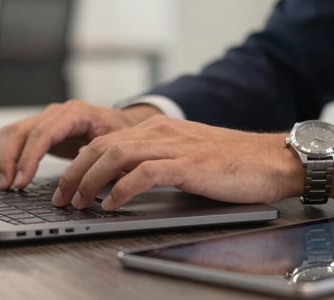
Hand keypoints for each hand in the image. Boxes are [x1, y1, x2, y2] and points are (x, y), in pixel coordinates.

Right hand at [0, 101, 160, 189]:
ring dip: (1, 158)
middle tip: (5, 187)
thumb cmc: (121, 134)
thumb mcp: (119, 144)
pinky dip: (3, 156)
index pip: (44, 133)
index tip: (21, 181)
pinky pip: (13, 138)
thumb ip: (103, 154)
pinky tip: (1, 175)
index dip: (29, 158)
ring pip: (11, 133)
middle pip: (21, 131)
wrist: (121, 124)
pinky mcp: (39, 129)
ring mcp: (45, 119)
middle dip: (9, 160)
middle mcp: (57, 113)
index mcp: (76, 113)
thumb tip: (83, 164)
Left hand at [51, 115, 307, 210]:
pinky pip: (144, 174)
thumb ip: (156, 161)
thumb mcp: (186, 154)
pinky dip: (121, 189)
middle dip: (75, 172)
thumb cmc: (233, 162)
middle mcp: (161, 132)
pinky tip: (112, 205)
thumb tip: (124, 182)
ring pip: (116, 156)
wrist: (271, 159)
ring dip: (91, 181)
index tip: (67, 184)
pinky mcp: (188, 164)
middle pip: (102, 146)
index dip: (80, 162)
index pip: (105, 140)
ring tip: (80, 202)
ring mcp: (174, 146)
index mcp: (159, 128)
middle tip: (62, 196)